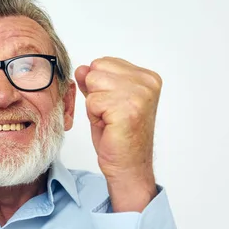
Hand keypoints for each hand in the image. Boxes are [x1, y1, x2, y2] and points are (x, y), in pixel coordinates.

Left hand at [75, 57, 161, 211]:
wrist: (128, 166)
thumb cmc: (118, 136)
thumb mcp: (103, 101)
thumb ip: (94, 82)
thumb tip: (81, 68)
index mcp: (147, 77)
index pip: (103, 62)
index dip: (99, 86)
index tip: (113, 106)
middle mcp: (147, 83)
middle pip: (96, 70)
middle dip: (95, 93)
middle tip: (109, 115)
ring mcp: (139, 94)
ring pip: (93, 83)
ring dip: (94, 105)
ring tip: (109, 120)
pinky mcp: (127, 108)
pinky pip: (92, 101)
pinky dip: (94, 116)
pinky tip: (109, 126)